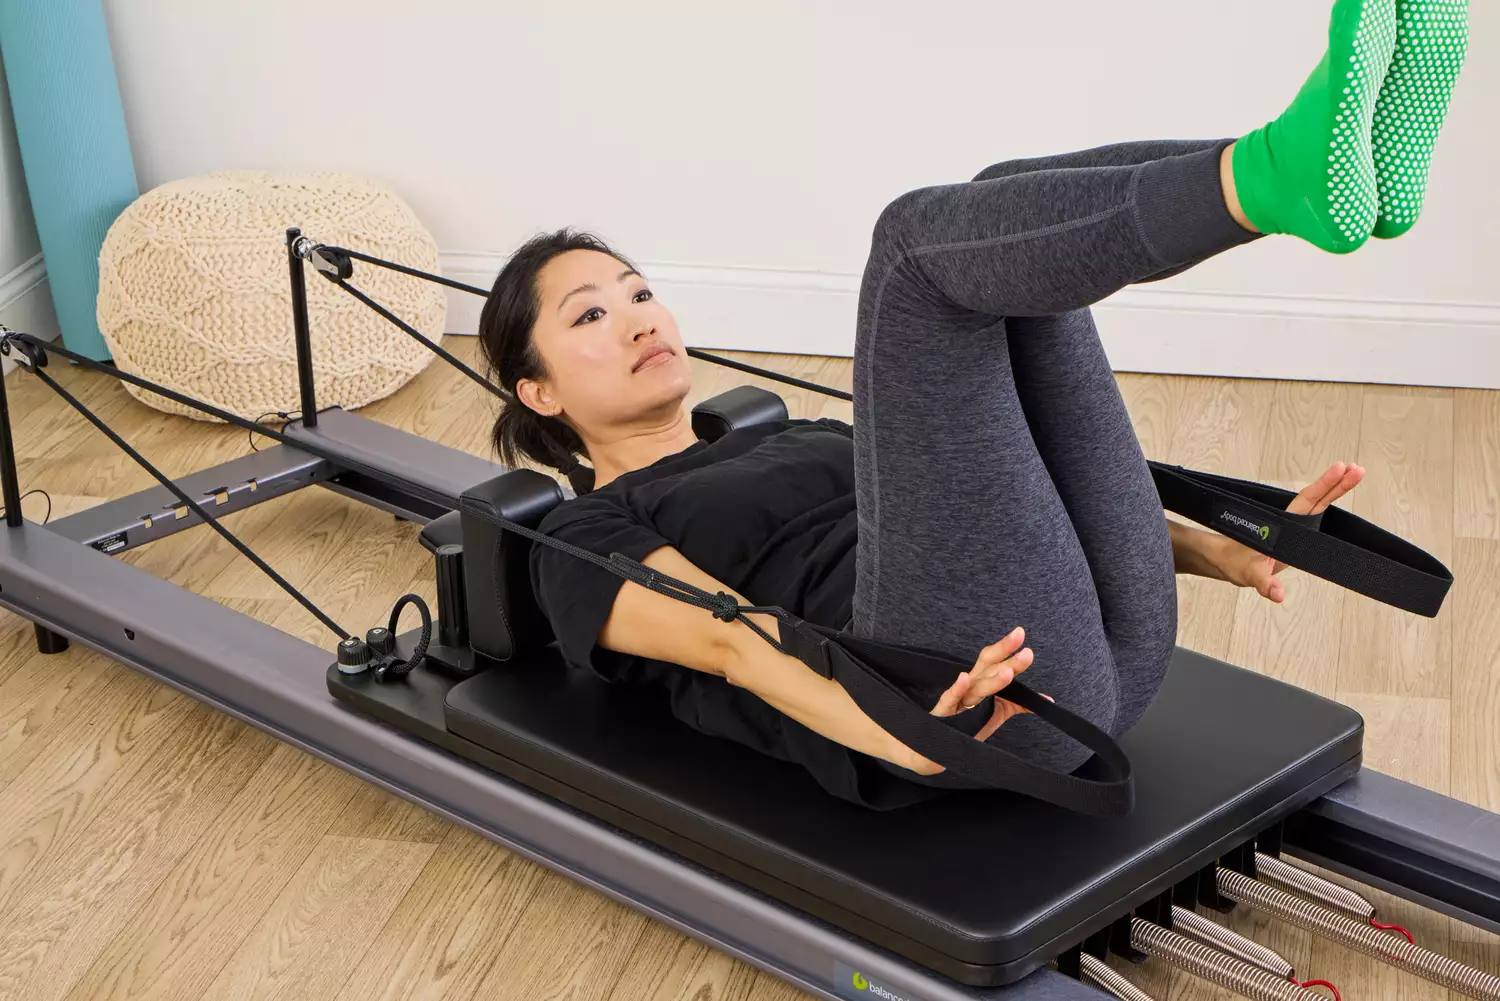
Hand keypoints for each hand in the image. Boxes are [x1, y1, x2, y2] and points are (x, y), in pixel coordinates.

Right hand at [904, 627, 1046, 775]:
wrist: (937, 747)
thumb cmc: (967, 723)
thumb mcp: (996, 711)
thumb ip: (1019, 704)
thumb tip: (1047, 701)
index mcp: (981, 681)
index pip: (995, 661)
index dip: (1007, 648)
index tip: (1021, 634)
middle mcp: (970, 685)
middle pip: (986, 664)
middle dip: (1002, 650)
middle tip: (1019, 636)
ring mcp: (958, 699)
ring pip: (976, 686)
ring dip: (991, 679)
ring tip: (1008, 672)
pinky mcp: (946, 713)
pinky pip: (951, 700)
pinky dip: (957, 689)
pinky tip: (964, 678)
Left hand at [1210, 460, 1364, 602]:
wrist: (1224, 563)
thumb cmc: (1235, 565)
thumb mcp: (1250, 576)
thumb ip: (1264, 584)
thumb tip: (1277, 594)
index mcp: (1282, 524)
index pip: (1307, 501)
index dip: (1324, 485)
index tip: (1341, 468)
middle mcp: (1289, 522)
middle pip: (1317, 499)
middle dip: (1337, 483)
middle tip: (1358, 469)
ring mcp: (1293, 527)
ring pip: (1318, 504)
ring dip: (1336, 489)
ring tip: (1355, 473)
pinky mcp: (1295, 535)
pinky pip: (1315, 515)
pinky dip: (1328, 503)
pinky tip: (1339, 495)